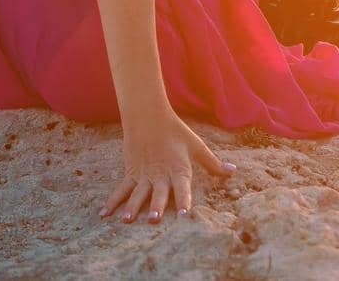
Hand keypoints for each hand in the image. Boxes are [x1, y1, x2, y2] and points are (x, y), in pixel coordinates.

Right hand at [100, 106, 235, 223]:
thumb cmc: (176, 132)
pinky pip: (121, 189)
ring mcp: (143, 175)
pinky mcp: (131, 173)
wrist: (149, 116)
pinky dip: (112, 201)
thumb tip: (233, 172)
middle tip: (153, 220)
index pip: (182, 188)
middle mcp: (160, 174)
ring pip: (137, 193)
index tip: (184, 216)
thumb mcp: (196, 146)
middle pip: (158, 193)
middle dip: (156, 206)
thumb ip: (213, 163)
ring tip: (127, 221)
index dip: (184, 201)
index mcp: (178, 169)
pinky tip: (105, 215)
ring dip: (132, 206)